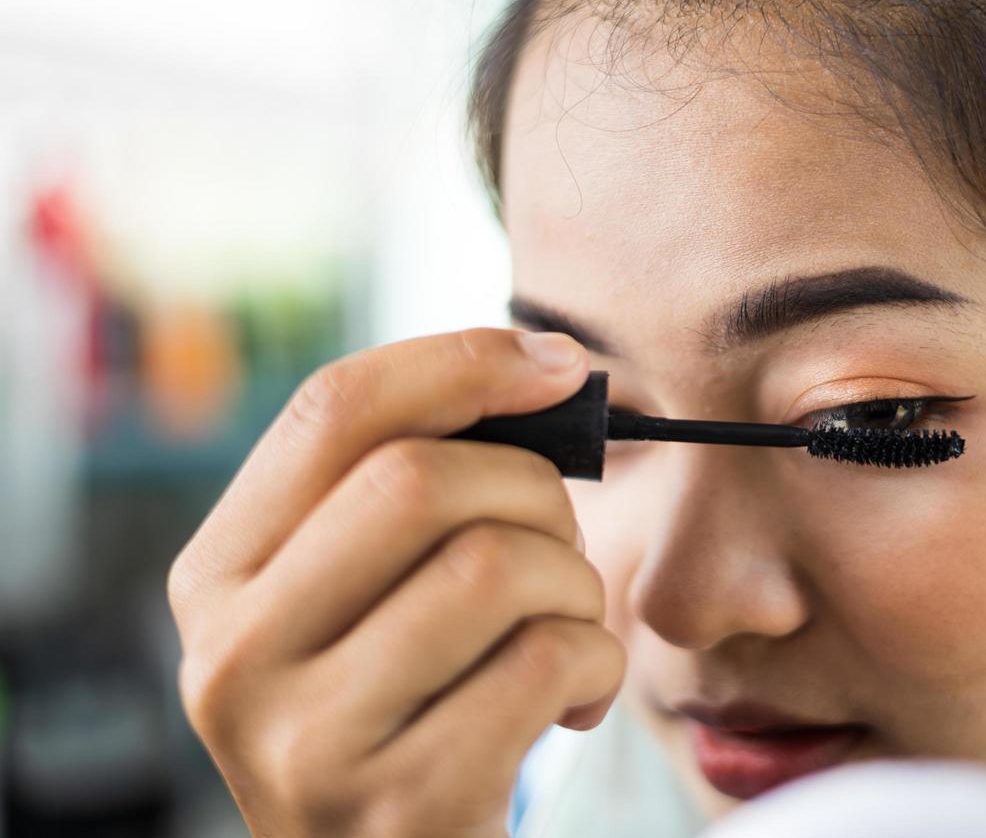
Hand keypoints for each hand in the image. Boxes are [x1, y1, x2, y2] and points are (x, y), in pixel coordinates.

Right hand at [167, 328, 624, 836]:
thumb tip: (546, 366)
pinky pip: (546, 659)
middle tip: (558, 546)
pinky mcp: (401, 804)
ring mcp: (306, 740)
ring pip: (495, 564)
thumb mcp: (364, 599)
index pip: (333, 409)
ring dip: (574, 585)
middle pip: (422, 480)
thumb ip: (410, 490)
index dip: (463, 362)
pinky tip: (572, 701)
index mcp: (219, 576)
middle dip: (536, 493)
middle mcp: (234, 654)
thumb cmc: (408, 706)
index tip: (563, 363)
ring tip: (564, 631)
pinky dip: (597, 663)